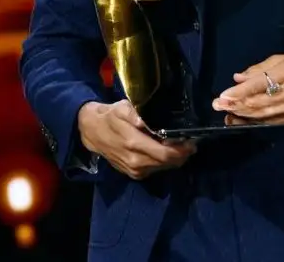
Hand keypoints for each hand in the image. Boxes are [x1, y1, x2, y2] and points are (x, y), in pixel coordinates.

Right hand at [77, 101, 195, 179]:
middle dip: (182, 154)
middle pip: (168, 163)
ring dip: (174, 159)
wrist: (92, 132)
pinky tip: (164, 151)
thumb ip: (134, 113)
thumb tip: (144, 120)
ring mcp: (134, 170)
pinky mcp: (134, 174)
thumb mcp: (121, 108)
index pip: (165, 154)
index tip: (191, 140)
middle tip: (190, 143)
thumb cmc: (110, 117)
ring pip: (164, 168)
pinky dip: (163, 162)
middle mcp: (135, 161)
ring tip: (179, 146)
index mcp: (133, 144)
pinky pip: (155, 170)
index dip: (182, 150)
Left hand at [213, 53, 283, 124]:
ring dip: (243, 115)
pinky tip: (243, 120)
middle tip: (217, 105)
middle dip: (236, 105)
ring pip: (264, 114)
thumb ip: (260, 69)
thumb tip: (238, 78)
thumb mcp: (283, 58)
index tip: (222, 96)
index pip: (259, 84)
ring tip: (226, 113)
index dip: (239, 92)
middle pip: (259, 102)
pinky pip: (273, 121)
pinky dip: (256, 121)